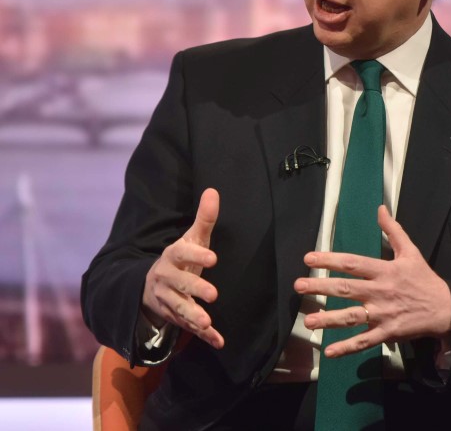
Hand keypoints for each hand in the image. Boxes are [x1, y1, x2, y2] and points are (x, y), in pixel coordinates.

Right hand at [142, 188, 223, 348]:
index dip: (196, 256)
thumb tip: (213, 190)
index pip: (182, 254)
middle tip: (214, 294)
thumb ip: (204, 219)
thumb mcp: (191, 239)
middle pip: (179, 284)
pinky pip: (188, 328)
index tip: (213, 257)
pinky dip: (203, 336)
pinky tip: (219, 341)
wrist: (150, 286)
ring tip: (207, 321)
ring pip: (178, 309)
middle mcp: (166, 279)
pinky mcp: (175, 317)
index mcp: (172, 257)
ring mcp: (168, 300)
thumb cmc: (180, 259)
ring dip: (192, 316)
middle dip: (194, 289)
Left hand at [294, 205, 450, 357]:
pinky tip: (329, 351)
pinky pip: (364, 341)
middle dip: (321, 287)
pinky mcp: (387, 333)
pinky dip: (347, 347)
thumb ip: (393, 230)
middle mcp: (380, 292)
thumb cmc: (424, 279)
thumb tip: (380, 208)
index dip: (330, 260)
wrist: (445, 308)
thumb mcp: (411, 251)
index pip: (352, 263)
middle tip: (298, 286)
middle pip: (346, 289)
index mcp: (384, 270)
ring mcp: (383, 314)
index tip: (309, 259)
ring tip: (308, 320)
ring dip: (329, 319)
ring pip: (352, 317)